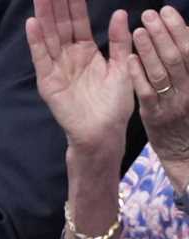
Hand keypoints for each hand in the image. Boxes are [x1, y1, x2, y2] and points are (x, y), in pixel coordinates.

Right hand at [26, 1, 133, 154]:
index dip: (74, 4)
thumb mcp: (121, 66)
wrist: (102, 132)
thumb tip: (119, 13)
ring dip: (43, 17)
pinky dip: (36, 42)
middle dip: (55, 5)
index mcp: (86, 52)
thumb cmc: (113, 105)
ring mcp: (57, 69)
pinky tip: (32, 24)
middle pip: (60, 25)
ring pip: (49, 37)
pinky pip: (41, 58)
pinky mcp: (48, 83)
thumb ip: (118, 41)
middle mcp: (69, 57)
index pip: (77, 22)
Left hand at [129, 7, 188, 172]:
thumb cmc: (187, 112)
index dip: (179, 28)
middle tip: (149, 14)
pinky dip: (139, 74)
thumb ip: (187, 63)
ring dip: (149, 49)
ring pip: (162, 72)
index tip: (166, 11)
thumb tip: (183, 32)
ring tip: (138, 30)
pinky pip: (147, 92)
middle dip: (163, 33)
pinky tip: (130, 59)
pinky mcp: (154, 115)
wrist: (184, 150)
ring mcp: (172, 102)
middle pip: (176, 56)